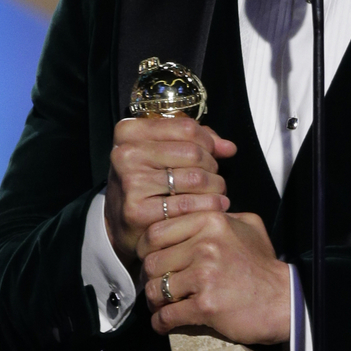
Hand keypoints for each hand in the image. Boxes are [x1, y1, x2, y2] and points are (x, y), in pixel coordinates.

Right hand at [105, 115, 236, 272]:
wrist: (121, 223)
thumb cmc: (146, 183)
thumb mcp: (160, 153)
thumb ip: (195, 143)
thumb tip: (228, 148)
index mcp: (129, 132)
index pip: (186, 128)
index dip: (208, 141)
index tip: (212, 153)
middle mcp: (126, 154)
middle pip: (194, 153)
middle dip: (212, 167)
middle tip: (213, 178)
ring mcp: (131, 183)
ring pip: (196, 178)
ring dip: (215, 187)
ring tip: (214, 193)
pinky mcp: (138, 211)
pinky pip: (189, 204)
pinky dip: (209, 206)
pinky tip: (213, 207)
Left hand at [139, 210, 290, 347]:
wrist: (285, 301)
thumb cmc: (264, 266)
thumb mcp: (248, 226)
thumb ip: (220, 216)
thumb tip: (193, 214)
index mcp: (211, 222)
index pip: (156, 232)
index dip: (146, 250)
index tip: (151, 262)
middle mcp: (206, 245)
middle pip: (152, 262)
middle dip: (150, 278)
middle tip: (156, 287)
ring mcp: (205, 276)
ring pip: (155, 289)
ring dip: (154, 302)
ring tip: (161, 306)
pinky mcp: (206, 305)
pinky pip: (167, 315)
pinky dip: (161, 323)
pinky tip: (164, 324)